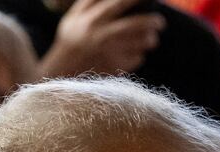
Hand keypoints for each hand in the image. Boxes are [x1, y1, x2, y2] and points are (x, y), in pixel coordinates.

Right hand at [40, 0, 165, 76]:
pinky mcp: (114, 69)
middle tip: (160, 23)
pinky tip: (131, 56)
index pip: (119, 3)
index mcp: (91, 19)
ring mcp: (108, 53)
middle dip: (153, 21)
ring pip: (142, 42)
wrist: (59, 76)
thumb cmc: (69, 44)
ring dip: (150, 40)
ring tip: (151, 39)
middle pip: (137, 24)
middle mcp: (101, 34)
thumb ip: (88, 3)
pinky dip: (138, 57)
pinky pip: (137, 59)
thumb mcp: (72, 20)